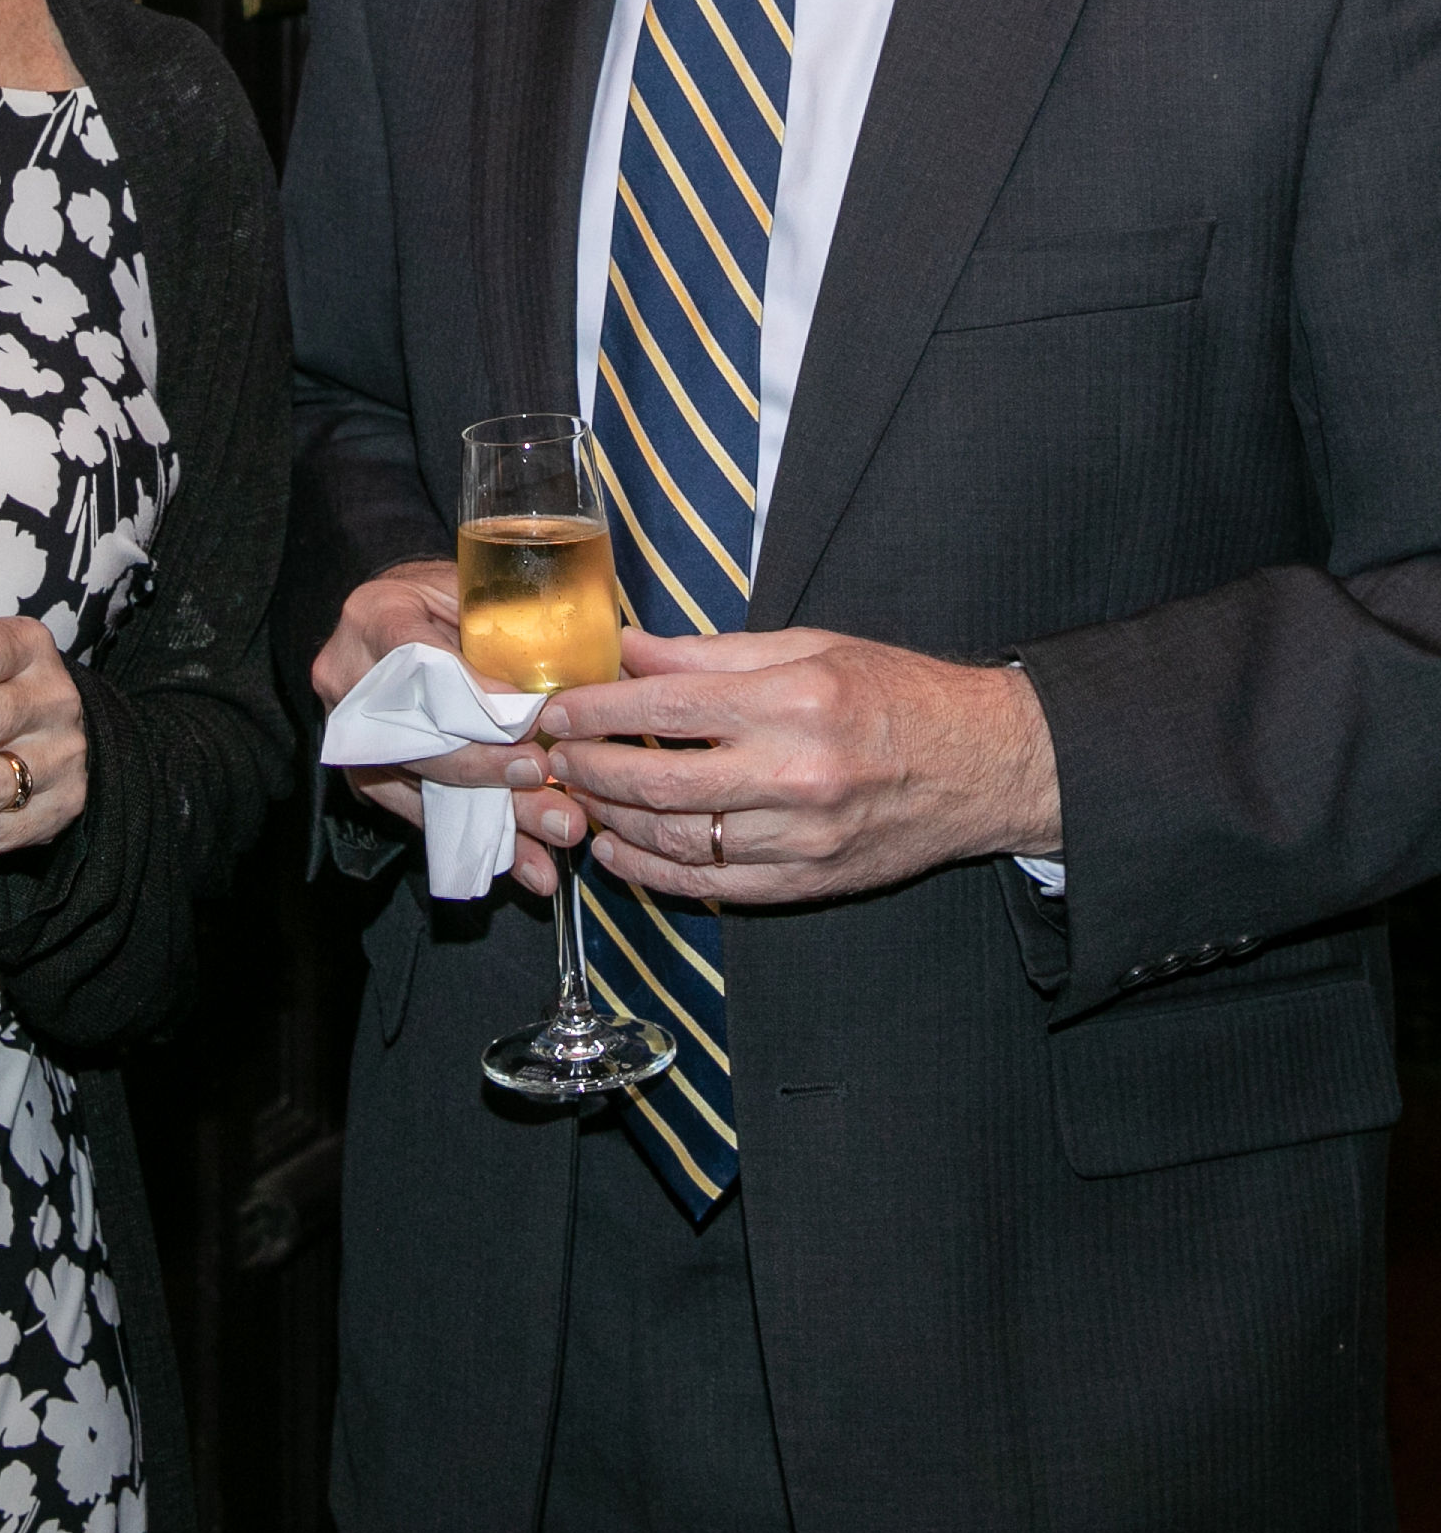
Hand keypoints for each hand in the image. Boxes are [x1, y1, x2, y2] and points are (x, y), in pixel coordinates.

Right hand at [311, 560, 580, 902]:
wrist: (383, 616)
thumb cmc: (436, 597)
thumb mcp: (464, 588)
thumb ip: (507, 623)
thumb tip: (595, 677)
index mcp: (374, 617)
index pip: (423, 665)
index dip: (476, 699)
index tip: (529, 727)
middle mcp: (349, 679)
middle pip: (422, 737)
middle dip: (491, 772)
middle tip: (549, 784)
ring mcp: (351, 735)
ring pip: (426, 784)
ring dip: (494, 820)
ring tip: (551, 845)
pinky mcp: (365, 774)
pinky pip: (421, 812)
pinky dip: (474, 837)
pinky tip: (523, 862)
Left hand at [530, 626, 1061, 904]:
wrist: (982, 764)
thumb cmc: (894, 692)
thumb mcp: (809, 646)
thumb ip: (712, 653)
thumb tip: (630, 646)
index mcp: (793, 701)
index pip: (667, 707)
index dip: (598, 710)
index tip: (556, 709)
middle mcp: (795, 773)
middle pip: (658, 782)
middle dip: (589, 770)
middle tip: (551, 757)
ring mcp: (802, 837)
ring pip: (677, 841)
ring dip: (612, 823)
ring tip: (578, 800)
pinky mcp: (809, 882)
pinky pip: (712, 887)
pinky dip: (654, 874)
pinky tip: (620, 853)